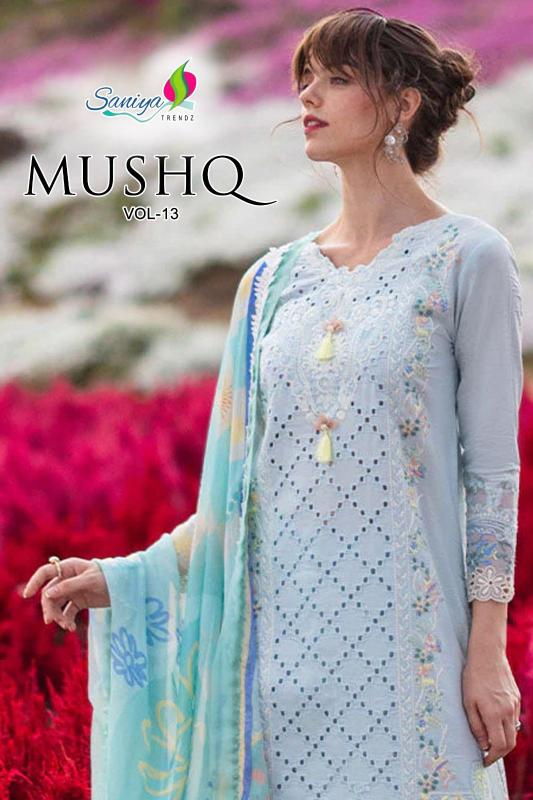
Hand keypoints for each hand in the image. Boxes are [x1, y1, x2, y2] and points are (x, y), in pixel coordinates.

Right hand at [22, 557, 110, 631]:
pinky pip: (67, 612)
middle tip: (53, 621)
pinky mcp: (79, 601)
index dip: (35, 582)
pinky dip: (67, 620)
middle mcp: (68, 578)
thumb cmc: (108, 577)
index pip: (46, 572)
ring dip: (58, 616)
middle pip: (49, 594)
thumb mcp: (90, 580)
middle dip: (50, 608)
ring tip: (67, 626)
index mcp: (69, 567)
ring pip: (57, 605)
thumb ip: (69, 586)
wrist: (126, 587)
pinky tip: (71, 628)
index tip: (27, 595)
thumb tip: (47, 594)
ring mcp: (72, 591)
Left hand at [462, 648, 520, 766]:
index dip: (492, 757)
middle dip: (500, 753)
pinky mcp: (516, 698)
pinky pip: (514, 718)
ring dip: (503, 739)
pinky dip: (506, 726)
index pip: (499, 746)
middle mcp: (508, 711)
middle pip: (510, 743)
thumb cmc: (473, 677)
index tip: (484, 761)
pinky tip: (495, 721)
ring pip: (513, 731)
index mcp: (494, 714)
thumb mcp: (468, 702)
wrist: (487, 655)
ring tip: (490, 738)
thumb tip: (483, 745)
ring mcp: (514, 705)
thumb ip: (476, 725)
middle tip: (488, 754)